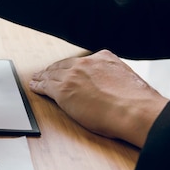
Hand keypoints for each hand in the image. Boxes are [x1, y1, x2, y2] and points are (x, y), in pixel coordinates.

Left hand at [29, 50, 168, 147]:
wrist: (133, 111)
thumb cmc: (136, 102)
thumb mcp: (127, 78)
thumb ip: (114, 76)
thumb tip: (112, 85)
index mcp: (104, 58)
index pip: (82, 61)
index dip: (71, 66)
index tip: (68, 69)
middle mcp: (85, 63)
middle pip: (63, 65)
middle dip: (53, 69)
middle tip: (45, 72)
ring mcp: (72, 76)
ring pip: (52, 74)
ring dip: (42, 76)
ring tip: (36, 78)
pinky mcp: (62, 90)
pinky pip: (45, 86)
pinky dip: (38, 86)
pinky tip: (34, 86)